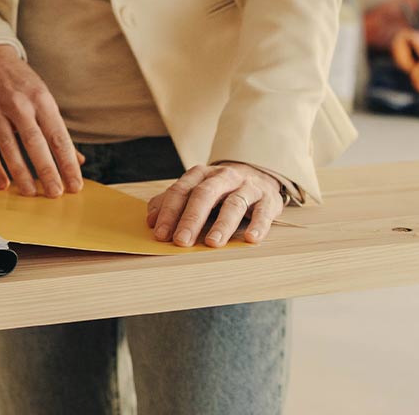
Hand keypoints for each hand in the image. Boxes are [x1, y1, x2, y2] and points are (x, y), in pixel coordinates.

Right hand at [0, 46, 83, 196]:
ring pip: (9, 146)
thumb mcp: (44, 99)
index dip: (67, 162)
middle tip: (56, 193)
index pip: (58, 136)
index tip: (75, 184)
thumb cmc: (21, 85)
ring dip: (21, 172)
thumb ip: (57, 130)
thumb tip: (77, 160)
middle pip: (35, 142)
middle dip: (47, 170)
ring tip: (32, 192)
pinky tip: (3, 183)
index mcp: (41, 99)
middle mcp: (19, 104)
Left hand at [146, 162, 283, 246]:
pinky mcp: (268, 198)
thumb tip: (151, 221)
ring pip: (233, 203)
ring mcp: (246, 186)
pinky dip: (258, 225)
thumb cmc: (219, 190)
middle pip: (204, 195)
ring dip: (222, 225)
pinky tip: (251, 239)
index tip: (160, 235)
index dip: (169, 212)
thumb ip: (171, 203)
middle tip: (181, 241)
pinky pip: (263, 212)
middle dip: (191, 219)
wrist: (257, 175)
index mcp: (200, 174)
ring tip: (213, 244)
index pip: (180, 191)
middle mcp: (222, 177)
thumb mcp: (194, 190)